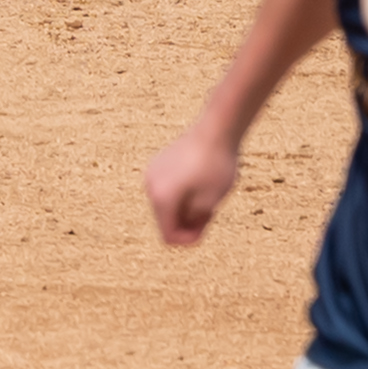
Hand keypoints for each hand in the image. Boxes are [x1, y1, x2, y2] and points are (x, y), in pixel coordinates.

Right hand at [146, 127, 241, 245]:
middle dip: (187, 222)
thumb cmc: (216, 166)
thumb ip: (195, 221)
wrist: (216, 129)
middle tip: (211, 211)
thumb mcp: (211, 202)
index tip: (207, 227)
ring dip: (184, 207)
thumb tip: (184, 225)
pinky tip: (199, 182)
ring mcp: (152, 174)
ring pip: (165, 204)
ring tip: (207, 196)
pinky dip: (180, 193)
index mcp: (162, 200)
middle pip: (165, 220)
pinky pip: (166, 188)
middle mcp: (150, 188)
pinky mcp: (158, 163)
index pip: (169, 236)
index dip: (188, 239)